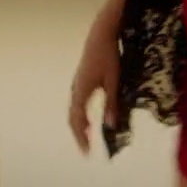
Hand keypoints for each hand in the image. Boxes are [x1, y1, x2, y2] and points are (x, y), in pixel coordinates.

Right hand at [67, 30, 119, 154]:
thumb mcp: (113, 81)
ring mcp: (76, 84)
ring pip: (74, 111)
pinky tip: (90, 119)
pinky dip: (81, 115)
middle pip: (72, 118)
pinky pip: (77, 103)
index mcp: (81, 92)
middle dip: (79, 134)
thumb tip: (110, 125)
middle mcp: (75, 89)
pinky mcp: (80, 80)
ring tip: (89, 137)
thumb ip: (112, 103)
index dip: (81, 138)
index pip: (78, 121)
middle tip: (86, 149)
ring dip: (80, 125)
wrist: (101, 34)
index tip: (86, 152)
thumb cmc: (108, 56)